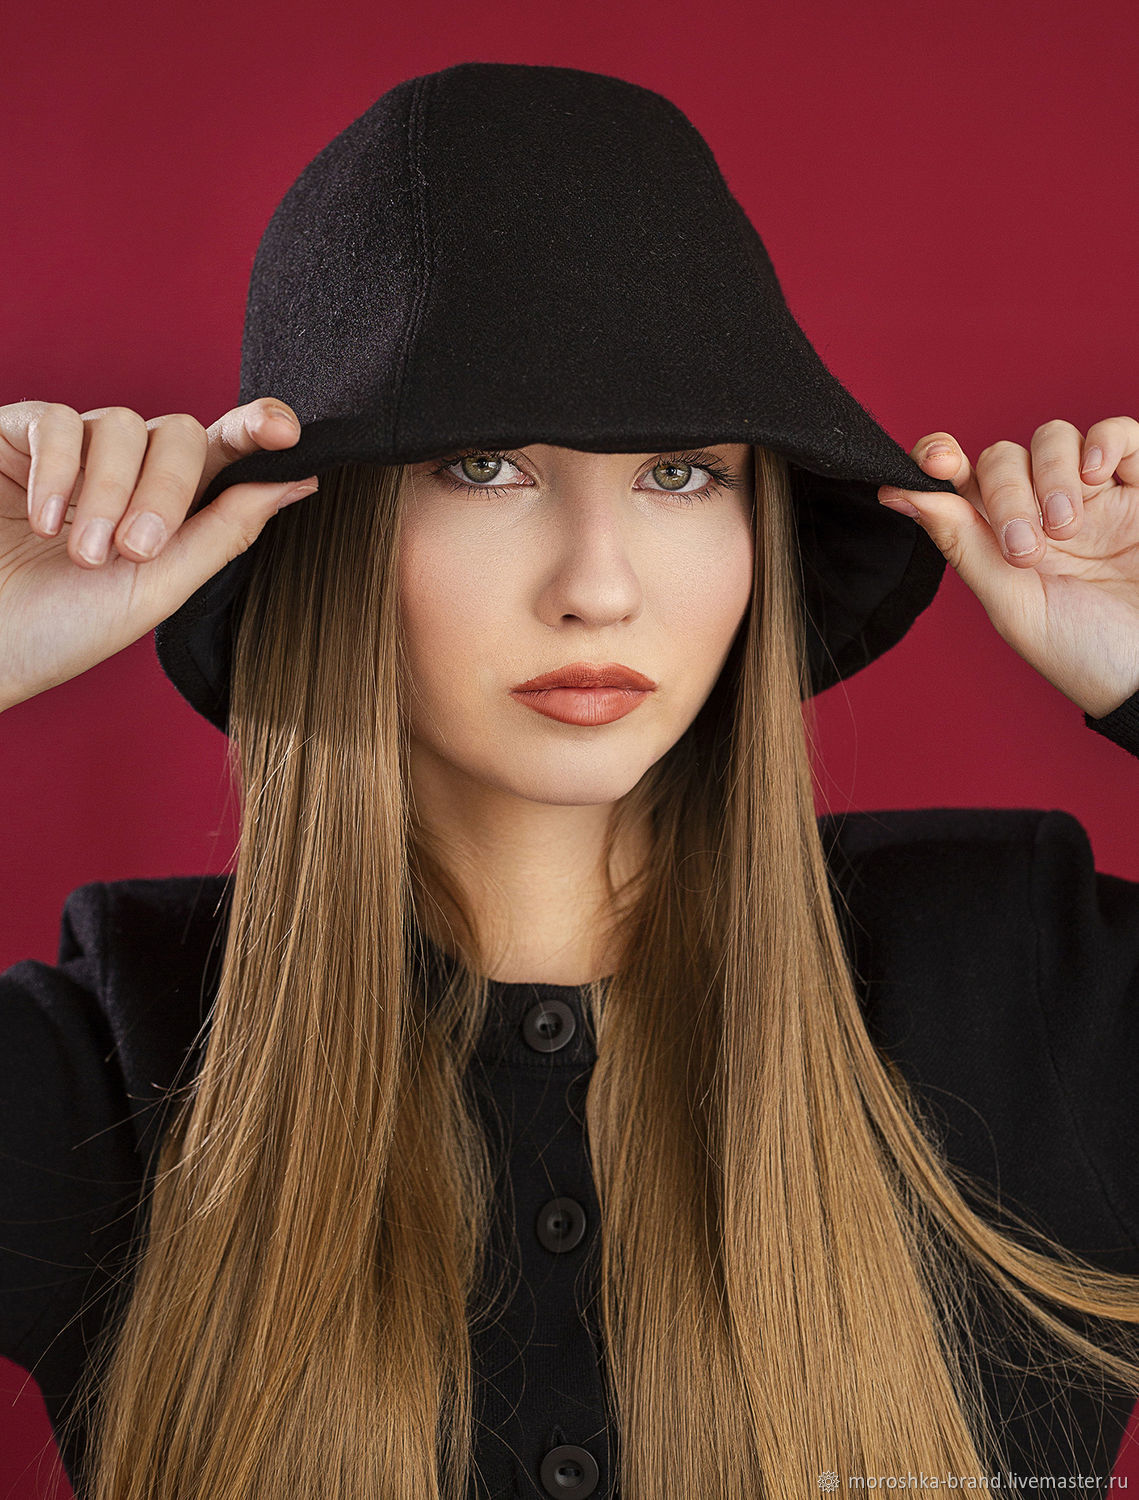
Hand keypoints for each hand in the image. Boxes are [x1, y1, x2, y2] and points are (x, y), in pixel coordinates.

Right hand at [0, 396, 318, 711]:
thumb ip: (226, 531)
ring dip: (109, 494)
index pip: (224, 452)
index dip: (256, 430)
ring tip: (83, 554)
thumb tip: (297, 481)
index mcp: (170, 509)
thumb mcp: (158, 588)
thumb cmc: (61, 630)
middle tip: (133, 552)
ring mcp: (71, 451)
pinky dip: (57, 472)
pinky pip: (57, 421)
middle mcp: (126, 472)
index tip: (283, 434)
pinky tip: (42, 521)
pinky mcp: (15, 437)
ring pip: (123, 425)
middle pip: (180, 434)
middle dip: (166, 491)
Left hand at [877, 417, 1138, 719]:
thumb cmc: (1083, 652)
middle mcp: (1040, 511)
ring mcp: (1091, 495)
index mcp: (997, 541)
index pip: (957, 481)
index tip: (936, 462)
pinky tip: (1097, 477)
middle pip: (1002, 457)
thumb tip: (897, 492)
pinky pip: (1120, 433)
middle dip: (1006, 493)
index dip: (939, 459)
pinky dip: (1103, 442)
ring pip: (1053, 438)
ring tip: (1068, 530)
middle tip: (1026, 549)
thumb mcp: (1012, 603)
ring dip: (1050, 476)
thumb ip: (960, 542)